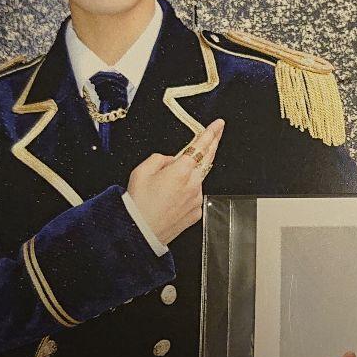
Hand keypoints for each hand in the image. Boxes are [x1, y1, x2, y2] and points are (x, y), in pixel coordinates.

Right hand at [126, 119, 223, 245]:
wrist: (139, 232)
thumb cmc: (138, 203)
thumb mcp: (141, 171)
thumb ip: (159, 158)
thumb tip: (170, 160)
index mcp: (180, 171)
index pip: (201, 146)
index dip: (212, 133)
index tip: (219, 125)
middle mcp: (193, 184)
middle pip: (206, 160)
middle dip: (212, 146)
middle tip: (216, 134)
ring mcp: (196, 199)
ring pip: (197, 180)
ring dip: (189, 176)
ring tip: (167, 187)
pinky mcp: (196, 212)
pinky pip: (194, 196)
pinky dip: (187, 193)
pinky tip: (171, 200)